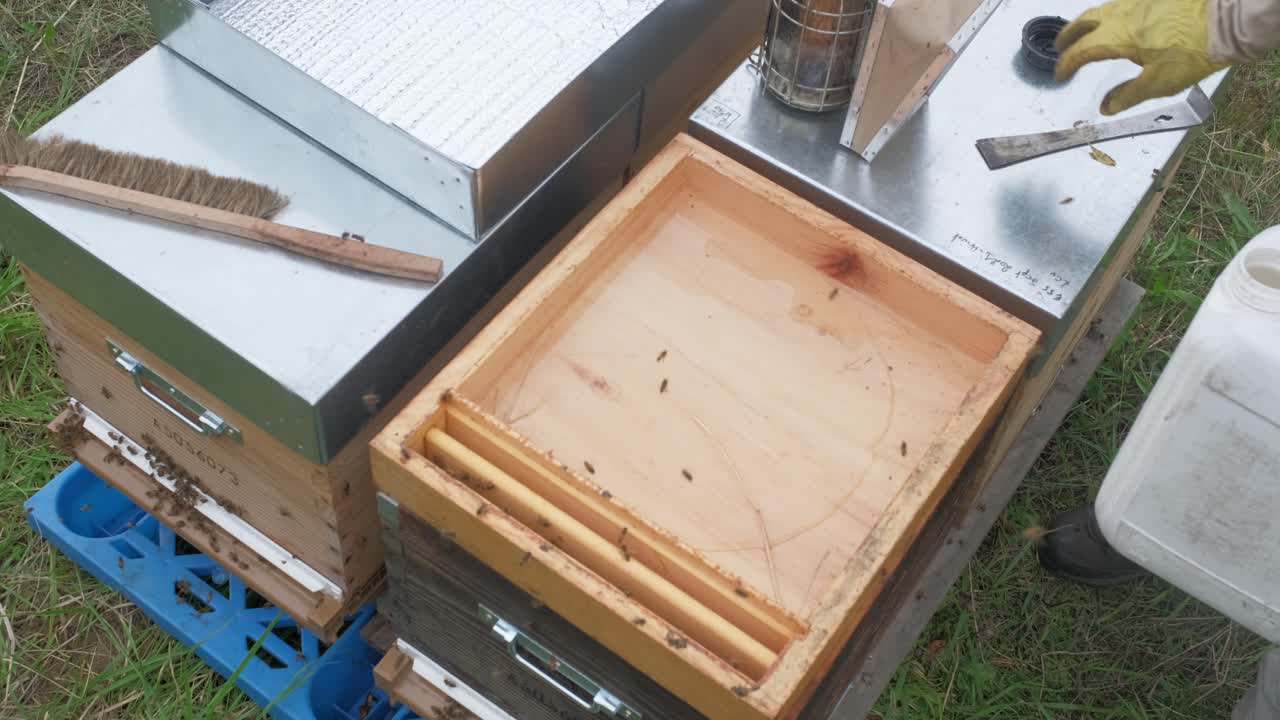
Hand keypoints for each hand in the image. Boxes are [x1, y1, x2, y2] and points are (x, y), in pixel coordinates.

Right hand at [1056, 0, 1228, 114]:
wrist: (1226, 21)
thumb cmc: (1192, 53)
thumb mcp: (1159, 83)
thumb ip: (1128, 95)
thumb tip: (1106, 107)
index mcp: (1118, 37)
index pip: (1082, 50)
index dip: (1067, 63)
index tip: (1060, 75)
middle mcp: (1123, 14)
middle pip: (1085, 21)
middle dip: (1068, 35)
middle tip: (1059, 46)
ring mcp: (1138, 3)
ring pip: (1103, 10)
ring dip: (1087, 23)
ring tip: (1083, 34)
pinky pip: (1121, 5)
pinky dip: (1108, 15)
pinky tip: (1116, 23)